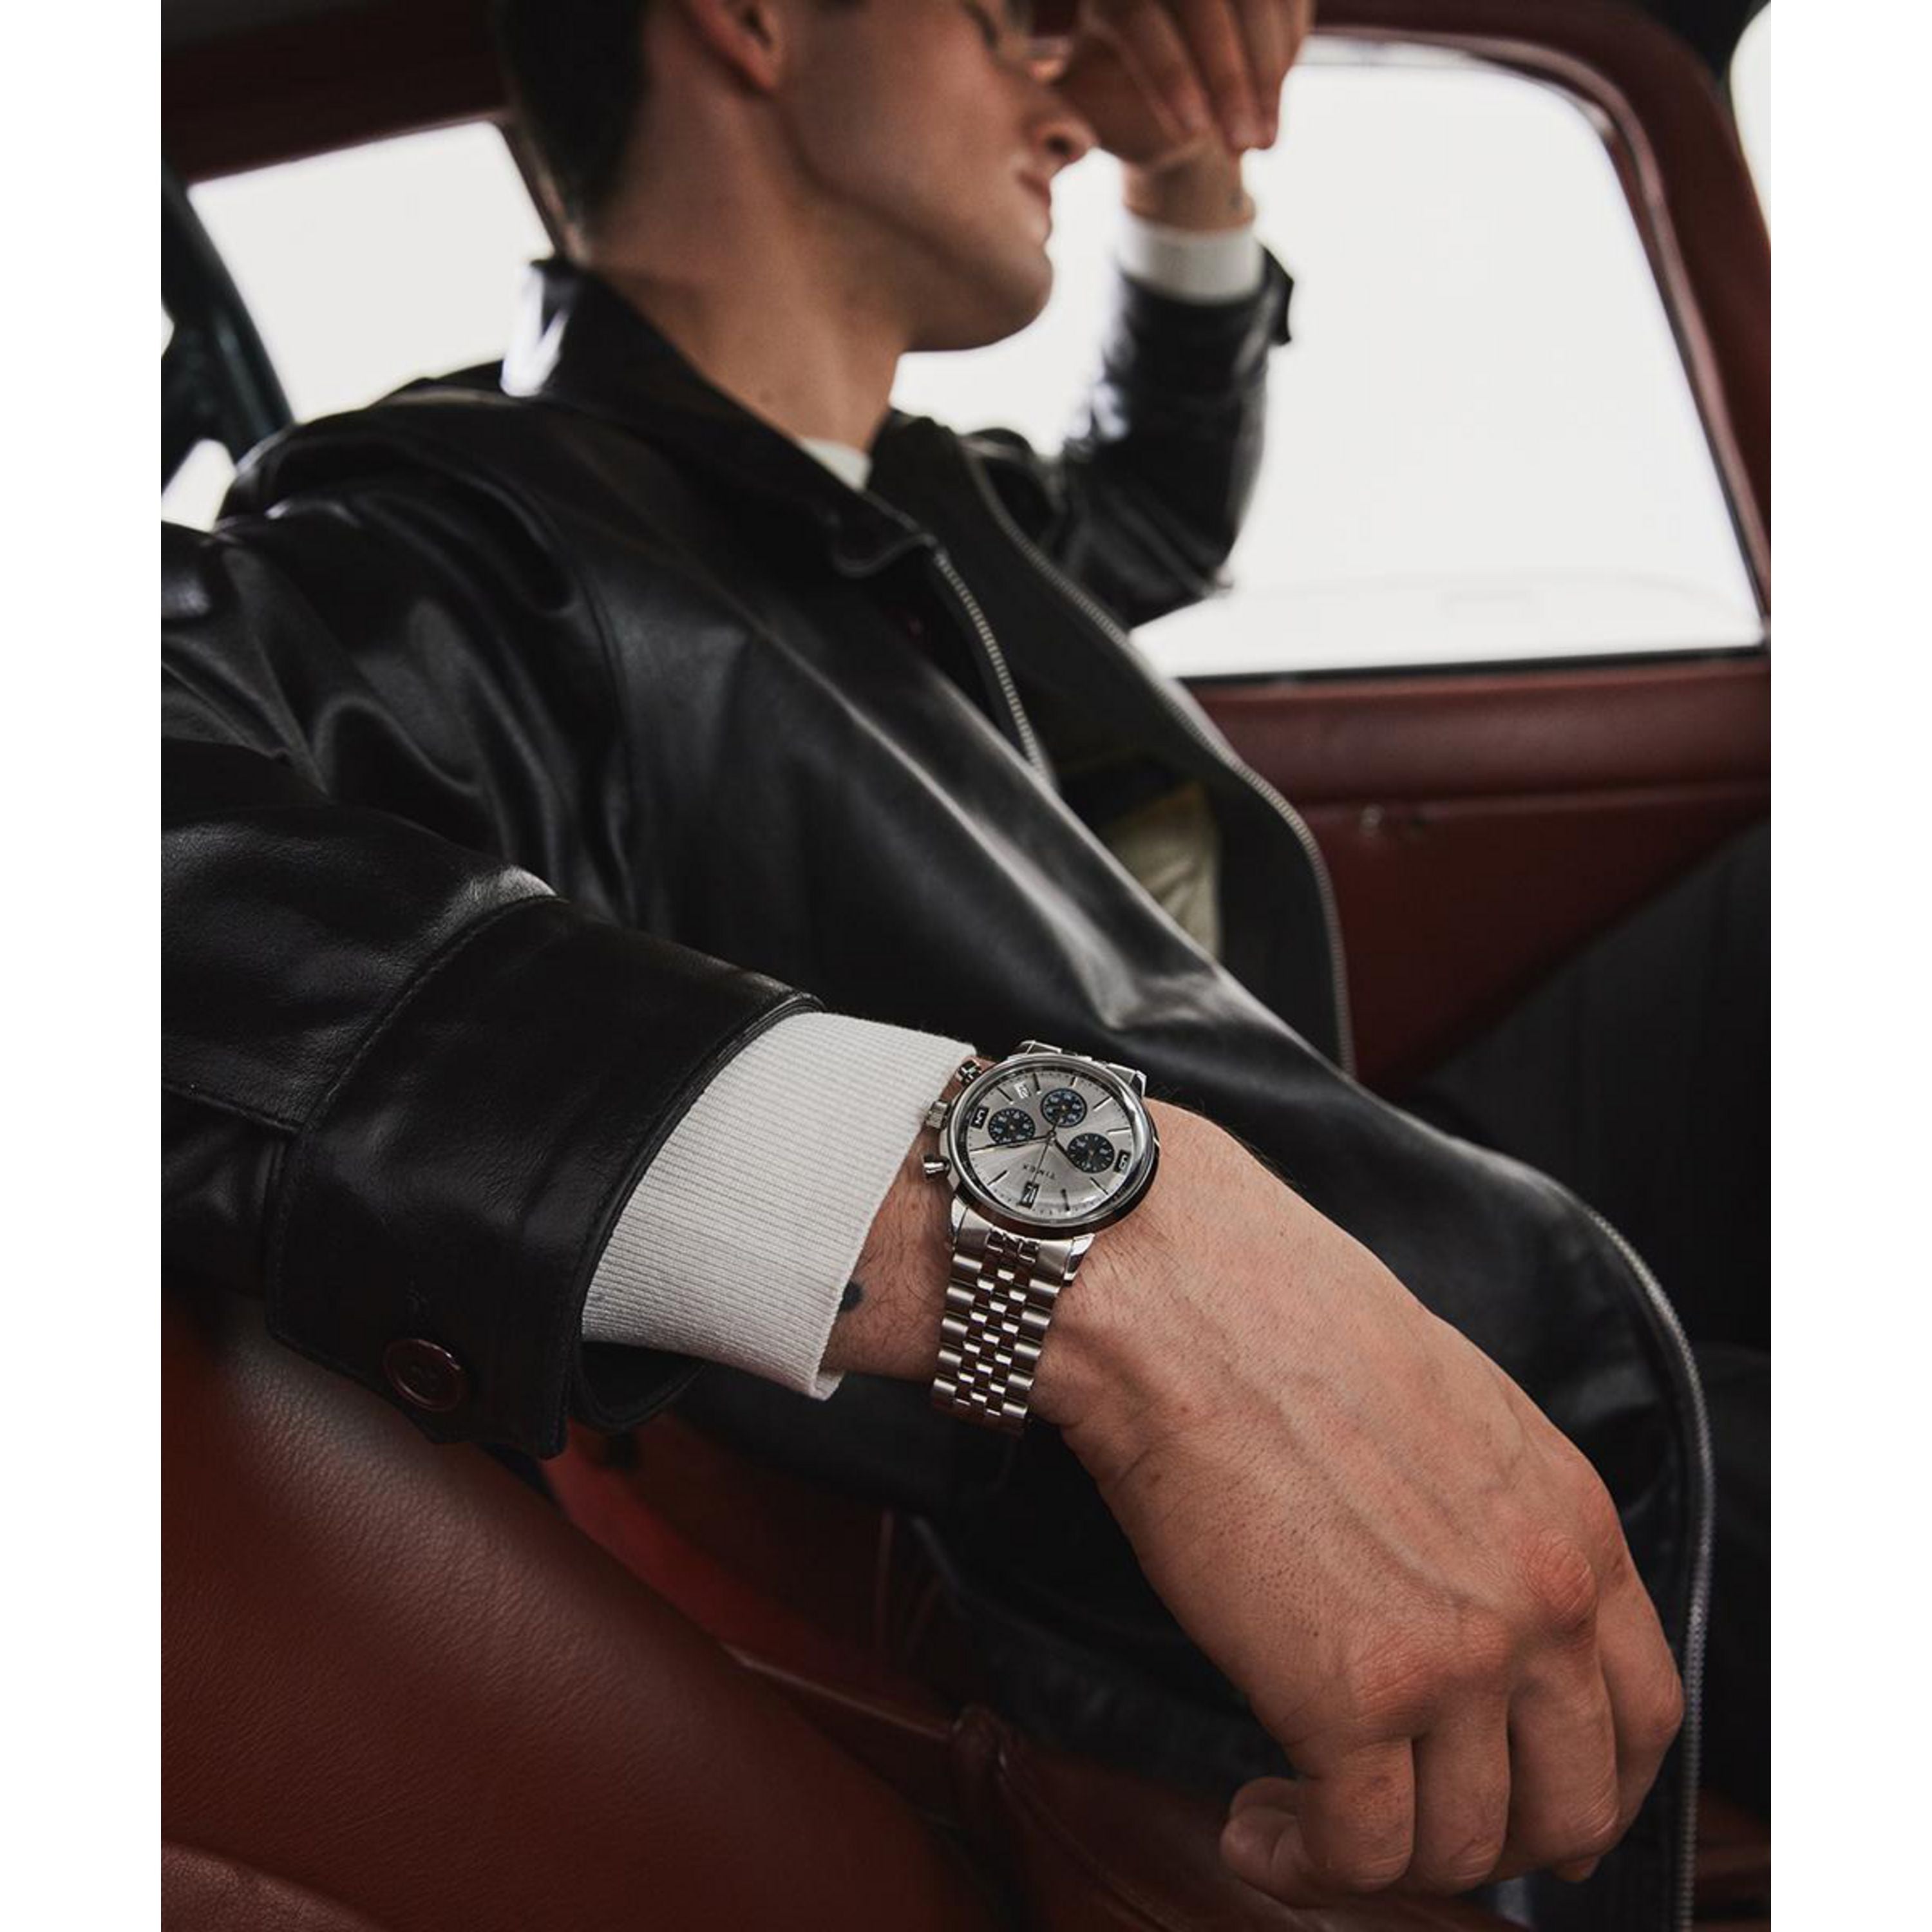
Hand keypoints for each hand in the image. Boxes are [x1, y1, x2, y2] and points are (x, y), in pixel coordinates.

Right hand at [1033, 1104, 1685, 1904]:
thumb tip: (1465, 1604)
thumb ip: (1493, 1519)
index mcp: (1573, 1522)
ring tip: (1304, 1820)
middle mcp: (1541, 1600)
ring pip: (1463, 1846)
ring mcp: (1456, 1657)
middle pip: (1573, 1804)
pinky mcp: (1349, 1700)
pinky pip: (1359, 1851)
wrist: (1187, 1303)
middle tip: (1408, 1831)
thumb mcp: (1452, 1410)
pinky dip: (1307, 1864)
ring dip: (1383, 1859)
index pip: (1643, 1711)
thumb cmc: (1285, 1327)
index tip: (1535, 1808)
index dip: (1591, 1783)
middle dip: (1490, 1842)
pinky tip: (1256, 1825)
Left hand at [1051, 0, 1316, 169]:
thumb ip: (1064, 119)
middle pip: (1203, 5)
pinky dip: (1287, 45)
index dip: (1169, 75)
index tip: (1193, 132)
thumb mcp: (1083, 102)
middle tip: (1243, 146)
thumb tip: (1046, 144)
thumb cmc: (1114, 95)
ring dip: (1268, 72)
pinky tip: (1277, 97)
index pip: (1140, 23)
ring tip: (1266, 142)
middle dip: (1229, 80)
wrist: (1161, 81)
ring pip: (1256, 1)